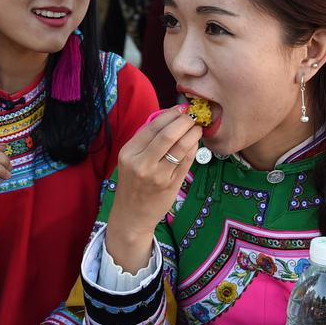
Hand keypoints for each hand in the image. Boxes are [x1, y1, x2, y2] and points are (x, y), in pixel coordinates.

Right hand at [106, 107, 201, 269]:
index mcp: (128, 152)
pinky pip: (186, 161)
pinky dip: (193, 148)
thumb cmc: (133, 184)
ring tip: (197, 128)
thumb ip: (146, 141)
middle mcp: (141, 163)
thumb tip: (169, 117)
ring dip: (192, 133)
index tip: (181, 108)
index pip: (152, 126)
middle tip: (192, 117)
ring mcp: (157, 175)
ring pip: (180, 146)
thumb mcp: (130, 160)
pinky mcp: (170, 185)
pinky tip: (194, 144)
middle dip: (184, 121)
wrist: (132, 215)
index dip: (170, 114)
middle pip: (167, 133)